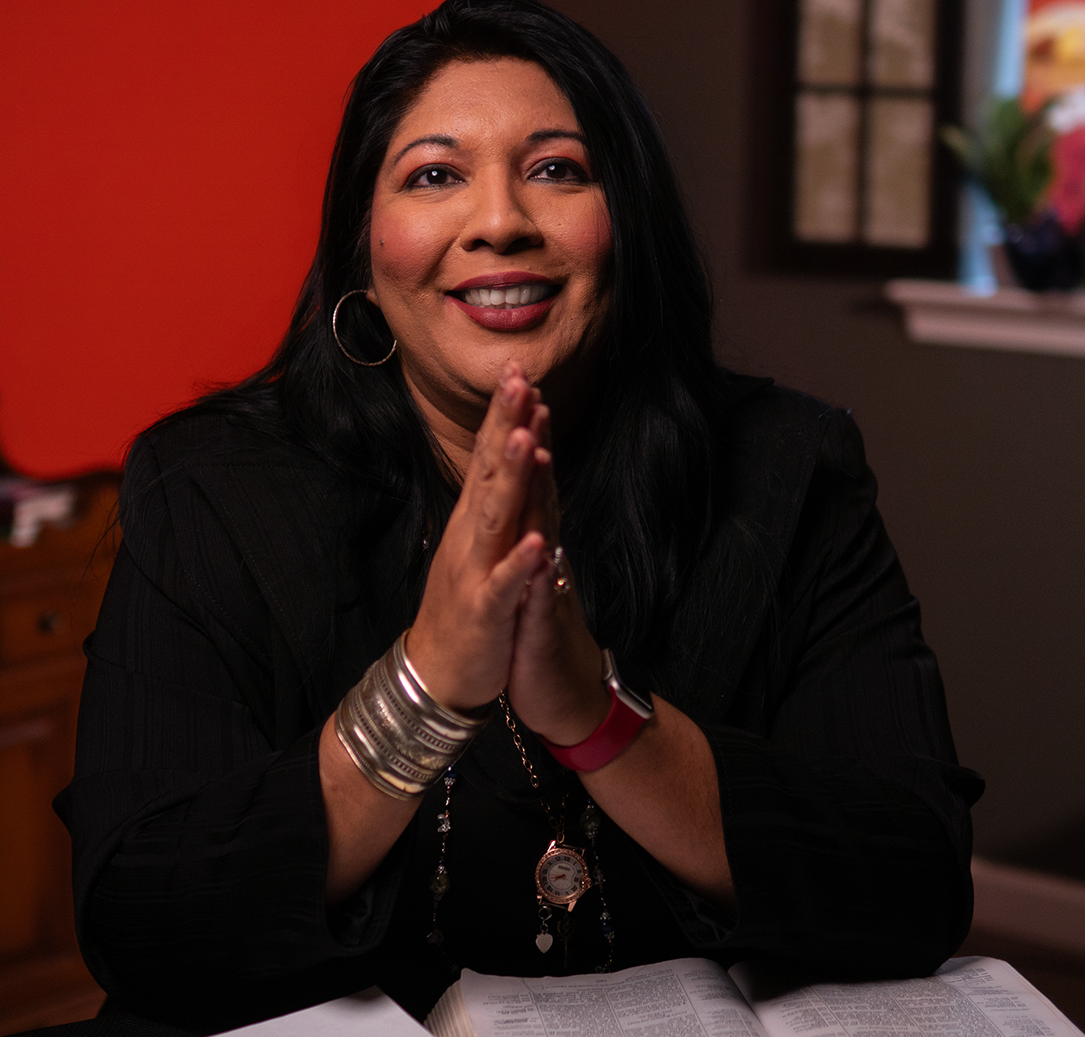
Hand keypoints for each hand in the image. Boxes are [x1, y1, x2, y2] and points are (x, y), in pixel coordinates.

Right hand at [405, 363, 551, 711]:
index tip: (521, 373)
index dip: (506, 416)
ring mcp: (476, 570)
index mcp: (476, 521)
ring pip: (496, 517)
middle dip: (507, 425)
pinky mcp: (484, 610)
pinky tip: (535, 542)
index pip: (491, 458)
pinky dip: (519, 563)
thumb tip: (510, 454)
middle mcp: (473, 536)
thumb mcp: (480, 546)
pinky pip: (504, 583)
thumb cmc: (466, 606)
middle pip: (491, 472)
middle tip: (520, 380)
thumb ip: (494, 502)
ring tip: (527, 439)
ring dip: (512, 478)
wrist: (437, 672)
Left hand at [504, 401, 611, 747]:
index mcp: (536, 545)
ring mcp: (546, 591)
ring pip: (543, 533)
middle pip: (540, 490)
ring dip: (540, 492)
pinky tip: (537, 547)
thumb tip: (531, 495)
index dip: (523, 432)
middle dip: (533, 439)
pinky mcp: (541, 629)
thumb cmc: (541, 637)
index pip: (529, 479)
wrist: (566, 699)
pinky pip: (538, 598)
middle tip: (529, 387)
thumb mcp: (532, 578)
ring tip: (534, 445)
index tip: (518, 385)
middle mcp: (546, 559)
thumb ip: (533, 535)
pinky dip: (536, 572)